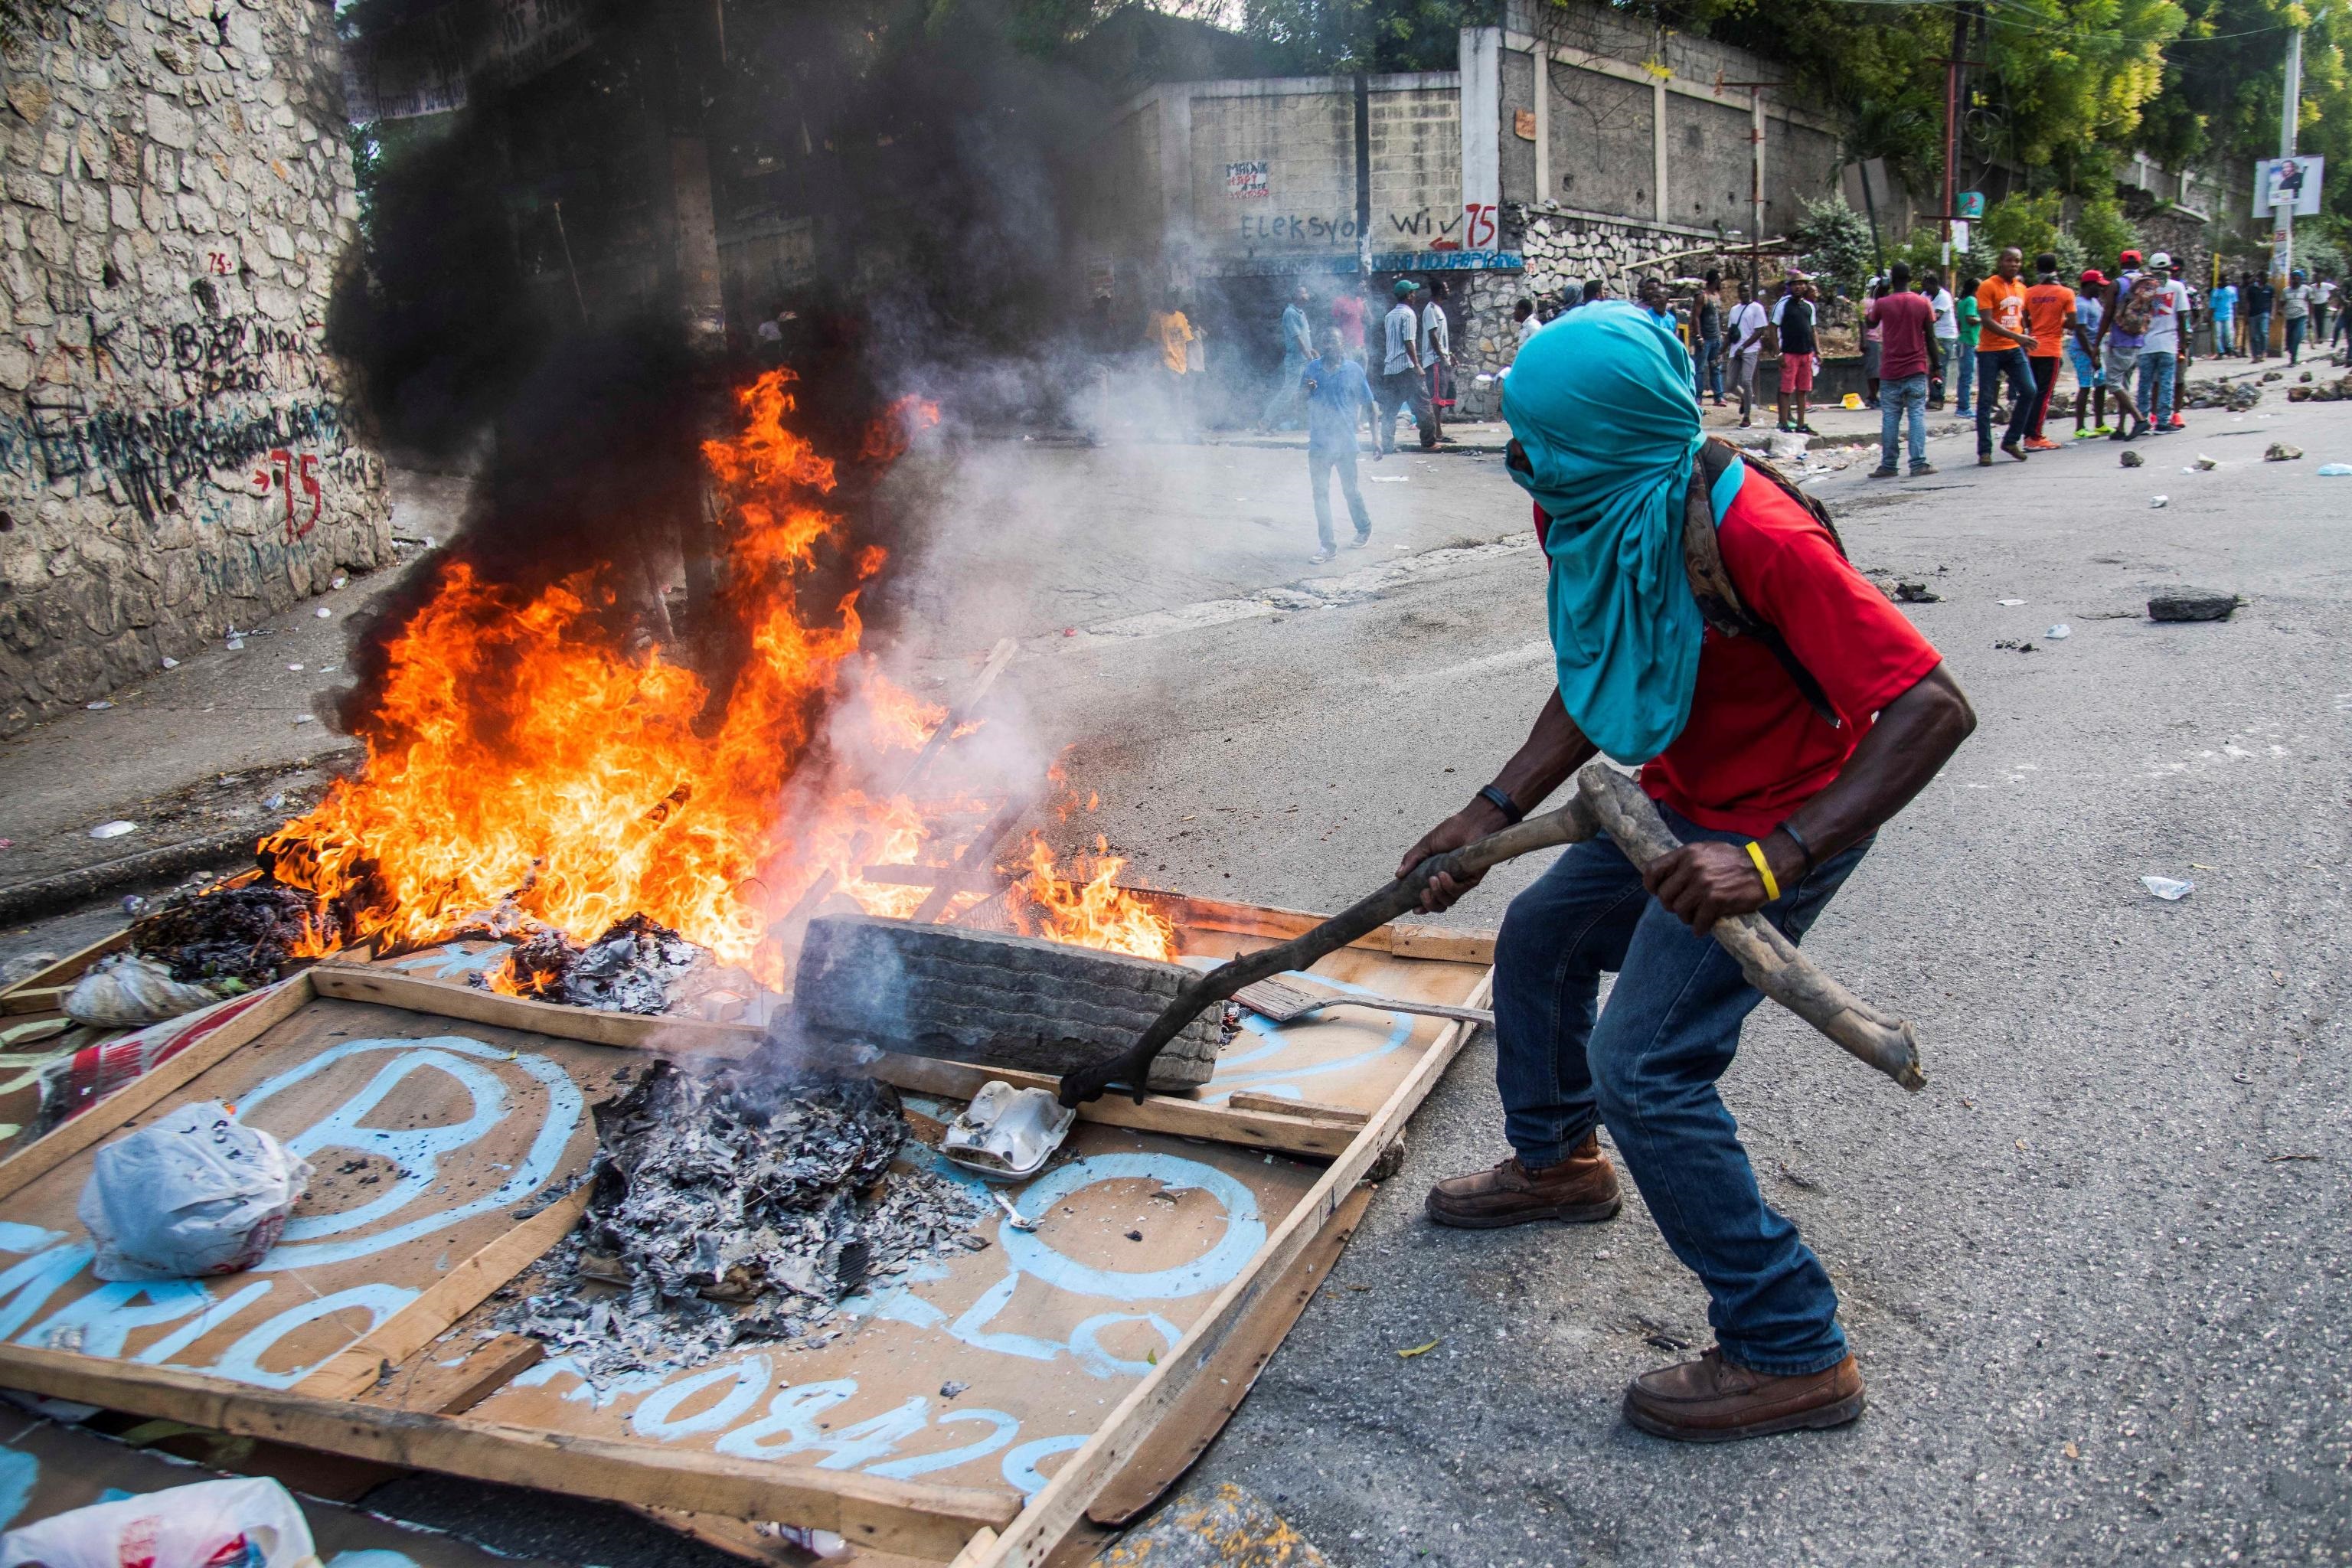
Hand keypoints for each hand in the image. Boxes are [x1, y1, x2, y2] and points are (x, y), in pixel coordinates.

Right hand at [1397, 800, 1505, 912]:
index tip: (1415, 909)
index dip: (1423, 907)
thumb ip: (1412, 860)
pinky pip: (1459, 891)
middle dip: (1429, 904)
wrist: (1470, 823)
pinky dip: (1449, 886)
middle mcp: (1449, 882)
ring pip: (1449, 901)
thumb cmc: (1450, 832)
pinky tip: (1443, 875)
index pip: (1430, 898)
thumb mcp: (1426, 845)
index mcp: (1436, 876)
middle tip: (1423, 893)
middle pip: (1440, 905)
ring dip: (1438, 894)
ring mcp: (1461, 882)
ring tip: (1433, 879)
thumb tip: (1398, 875)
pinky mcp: (1472, 879)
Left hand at [1642, 841, 1770, 935]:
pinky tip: (1703, 928)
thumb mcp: (1705, 851)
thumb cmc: (1733, 860)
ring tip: (1695, 916)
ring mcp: (1704, 884)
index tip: (1656, 892)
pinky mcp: (1716, 900)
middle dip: (1671, 905)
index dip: (1651, 885)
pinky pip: (1698, 921)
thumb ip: (1685, 861)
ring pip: (1679, 910)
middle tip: (1682, 907)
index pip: (1653, 870)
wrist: (1763, 866)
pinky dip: (1699, 928)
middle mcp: (1692, 867)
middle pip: (1664, 895)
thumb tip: (1665, 876)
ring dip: (1686, 918)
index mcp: (1687, 853)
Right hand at [2017, 334, 2039, 353]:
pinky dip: (2028, 349)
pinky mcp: (2022, 345)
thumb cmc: (2022, 336)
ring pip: (2029, 346)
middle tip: (2037, 348)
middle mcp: (2027, 340)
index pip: (2034, 340)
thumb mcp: (2027, 336)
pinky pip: (2026, 348)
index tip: (2038, 344)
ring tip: (2034, 350)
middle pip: (2032, 343)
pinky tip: (2030, 351)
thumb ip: (2031, 337)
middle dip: (2035, 346)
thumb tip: (2035, 337)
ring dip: (2032, 348)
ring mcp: (2025, 342)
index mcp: (2029, 338)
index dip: (2037, 342)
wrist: (2017, 337)